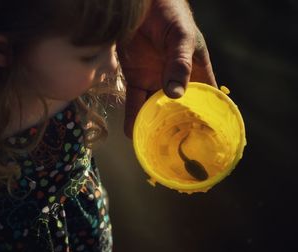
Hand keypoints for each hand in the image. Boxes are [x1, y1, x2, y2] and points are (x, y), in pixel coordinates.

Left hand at [116, 0, 216, 138]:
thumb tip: (176, 95)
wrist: (140, 4)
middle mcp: (176, 80)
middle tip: (174, 152)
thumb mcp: (181, 38)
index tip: (203, 141)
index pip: (205, 99)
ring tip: (151, 147)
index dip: (205, 119)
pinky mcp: (135, 77)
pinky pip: (135, 101)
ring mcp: (155, 80)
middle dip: (176, 130)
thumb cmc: (170, 14)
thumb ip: (180, 64)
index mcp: (196, 72)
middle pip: (178, 110)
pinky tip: (132, 132)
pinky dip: (133, 116)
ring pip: (155, 109)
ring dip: (152, 127)